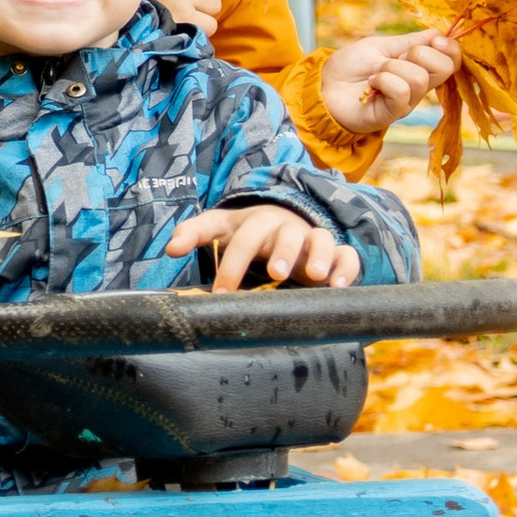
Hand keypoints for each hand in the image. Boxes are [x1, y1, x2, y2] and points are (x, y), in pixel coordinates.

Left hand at [159, 208, 361, 291]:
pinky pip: (347, 256)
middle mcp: (286, 228)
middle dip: (281, 251)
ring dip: (318, 254)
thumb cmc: (249, 231)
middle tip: (275, 273)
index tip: (221, 293)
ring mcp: (312, 239)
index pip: (243, 237)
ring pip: (320, 239)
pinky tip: (339, 286)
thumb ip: (194, 234)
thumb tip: (169, 248)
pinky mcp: (335, 254)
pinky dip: (346, 267)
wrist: (286, 222)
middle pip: (285, 233)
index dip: (232, 263)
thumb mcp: (221, 227)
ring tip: (315, 276)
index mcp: (256, 223)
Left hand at [314, 28, 458, 137]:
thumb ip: (411, 42)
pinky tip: (371, 85)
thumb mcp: (382, 46)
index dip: (450, 48)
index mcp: (418, 68)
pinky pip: (401, 91)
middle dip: (420, 53)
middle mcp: (418, 88)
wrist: (324, 86)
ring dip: (391, 68)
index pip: (451, 60)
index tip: (434, 40)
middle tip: (395, 58)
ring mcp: (406, 102)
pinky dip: (383, 80)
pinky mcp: (392, 114)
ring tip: (375, 74)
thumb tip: (438, 33)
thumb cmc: (350, 66)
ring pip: (418, 77)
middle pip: (444, 68)